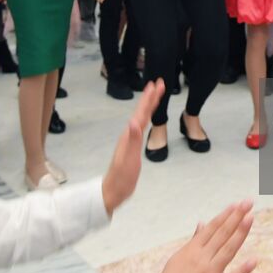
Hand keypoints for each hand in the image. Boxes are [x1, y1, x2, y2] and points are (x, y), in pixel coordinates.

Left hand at [100, 80, 165, 213]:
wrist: (114, 189)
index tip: (156, 85)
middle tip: (158, 82)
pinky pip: (142, 124)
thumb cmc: (122, 176)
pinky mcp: (133, 144)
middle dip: (150, 97)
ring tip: (155, 94)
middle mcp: (130, 133)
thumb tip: (134, 121)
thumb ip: (132, 140)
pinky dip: (147, 117)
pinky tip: (148, 116)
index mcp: (130, 134)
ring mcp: (131, 138)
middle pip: (142, 111)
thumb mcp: (128, 159)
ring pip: (142, 116)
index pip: (142, 112)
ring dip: (149, 104)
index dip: (149, 99)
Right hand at [155, 201, 257, 272]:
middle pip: (222, 234)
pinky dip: (243, 270)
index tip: (238, 204)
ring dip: (240, 233)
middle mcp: (202, 258)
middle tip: (248, 203)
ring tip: (250, 218)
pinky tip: (254, 260)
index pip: (213, 228)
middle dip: (236, 217)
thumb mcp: (179, 257)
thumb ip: (194, 240)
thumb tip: (202, 223)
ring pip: (228, 250)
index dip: (226, 215)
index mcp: (193, 249)